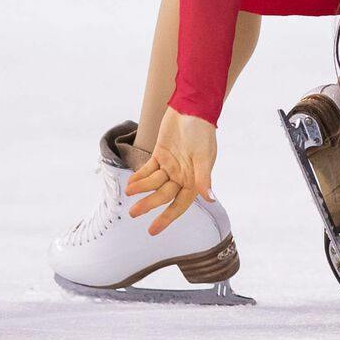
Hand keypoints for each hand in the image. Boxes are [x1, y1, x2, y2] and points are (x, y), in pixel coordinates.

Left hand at [122, 108, 217, 235]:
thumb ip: (204, 178)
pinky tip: (131, 182)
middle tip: (133, 212)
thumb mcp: (204, 156)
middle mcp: (182, 176)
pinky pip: (148, 169)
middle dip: (149, 204)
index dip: (167, 218)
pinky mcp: (160, 154)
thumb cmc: (202, 132)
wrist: (192, 108)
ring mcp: (170, 165)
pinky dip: (140, 176)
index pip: (179, 204)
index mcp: (194, 180)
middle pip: (163, 195)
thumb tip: (211, 199)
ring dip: (141, 188)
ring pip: (153, 183)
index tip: (153, 230)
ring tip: (129, 191)